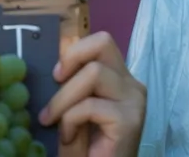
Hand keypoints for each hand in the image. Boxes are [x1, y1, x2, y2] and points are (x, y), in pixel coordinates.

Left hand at [38, 31, 145, 156]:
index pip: (102, 42)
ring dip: (64, 97)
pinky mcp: (130, 120)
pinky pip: (90, 105)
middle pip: (103, 44)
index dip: (76, 49)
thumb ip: (71, 83)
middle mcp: (132, 85)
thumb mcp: (73, 106)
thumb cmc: (85, 146)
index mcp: (119, 79)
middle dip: (71, 58)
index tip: (57, 73)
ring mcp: (135, 101)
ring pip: (94, 73)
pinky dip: (71, 120)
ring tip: (54, 120)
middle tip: (55, 81)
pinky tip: (69, 137)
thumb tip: (54, 59)